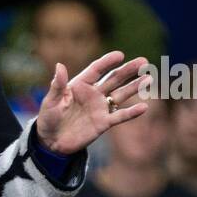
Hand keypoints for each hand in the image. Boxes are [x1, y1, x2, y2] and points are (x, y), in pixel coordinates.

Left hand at [34, 51, 151, 154]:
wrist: (51, 142)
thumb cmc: (48, 119)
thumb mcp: (50, 101)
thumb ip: (57, 85)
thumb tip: (59, 65)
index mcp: (79, 85)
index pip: (96, 70)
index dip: (107, 62)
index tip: (119, 54)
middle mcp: (93, 94)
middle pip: (113, 79)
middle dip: (128, 70)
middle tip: (143, 61)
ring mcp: (100, 108)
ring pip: (121, 95)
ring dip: (135, 87)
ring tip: (149, 78)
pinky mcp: (103, 123)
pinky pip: (120, 117)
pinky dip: (131, 113)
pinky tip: (144, 107)